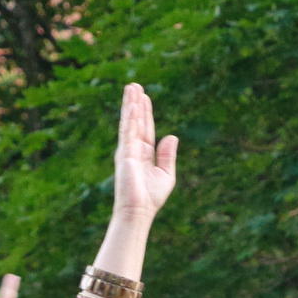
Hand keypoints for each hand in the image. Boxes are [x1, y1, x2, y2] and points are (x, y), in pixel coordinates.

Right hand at [113, 83, 177, 223]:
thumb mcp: (166, 174)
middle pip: (136, 121)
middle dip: (136, 103)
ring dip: (131, 105)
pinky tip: (132, 106)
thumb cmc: (151, 198)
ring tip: (131, 88)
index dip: (146, 113)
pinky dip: (130, 119)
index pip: (146, 129)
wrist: (139, 212)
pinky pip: (128, 132)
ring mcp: (128, 151)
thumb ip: (167, 155)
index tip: (144, 97)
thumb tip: (172, 136)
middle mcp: (134, 150)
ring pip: (130, 123)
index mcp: (144, 154)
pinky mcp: (125, 155)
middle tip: (135, 85)